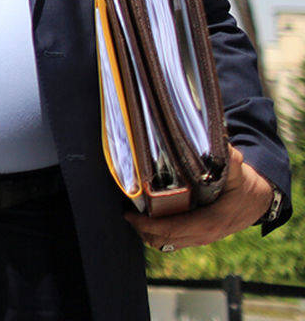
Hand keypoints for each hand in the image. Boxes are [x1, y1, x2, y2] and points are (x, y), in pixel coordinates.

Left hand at [126, 145, 273, 250]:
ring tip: (135, 214)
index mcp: (210, 222)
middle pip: (163, 239)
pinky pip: (173, 240)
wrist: (260, 200)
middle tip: (127, 211)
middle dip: (141, 227)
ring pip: (166, 243)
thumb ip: (228, 159)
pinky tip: (150, 217)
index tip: (129, 212)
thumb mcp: (239, 171)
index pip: (170, 229)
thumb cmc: (246, 185)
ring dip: (148, 231)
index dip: (146, 223)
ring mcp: (201, 239)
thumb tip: (219, 144)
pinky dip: (158, 232)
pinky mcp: (199, 237)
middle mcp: (204, 235)